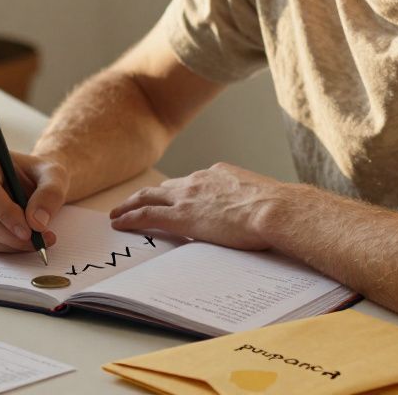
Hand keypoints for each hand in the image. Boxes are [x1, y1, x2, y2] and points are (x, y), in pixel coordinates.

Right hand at [0, 144, 69, 252]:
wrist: (34, 182)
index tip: (28, 230)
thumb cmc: (41, 175)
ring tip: (38, 241)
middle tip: (39, 242)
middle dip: (11, 235)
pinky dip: (6, 246)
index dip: (5, 213)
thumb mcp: (55, 176)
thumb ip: (50, 194)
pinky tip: (24, 240)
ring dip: (11, 243)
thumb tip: (37, 222)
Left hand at [109, 162, 283, 249]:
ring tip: (117, 213)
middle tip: (132, 201)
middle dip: (148, 194)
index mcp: (220, 174)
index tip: (173, 198)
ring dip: (131, 204)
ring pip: (149, 196)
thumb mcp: (262, 199)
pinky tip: (119, 223)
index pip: (194, 183)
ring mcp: (188, 196)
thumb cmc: (279, 209)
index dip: (179, 191)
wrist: (276, 209)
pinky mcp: (182, 216)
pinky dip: (130, 217)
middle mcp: (200, 180)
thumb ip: (250, 203)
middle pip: (166, 186)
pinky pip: (147, 215)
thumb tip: (257, 215)